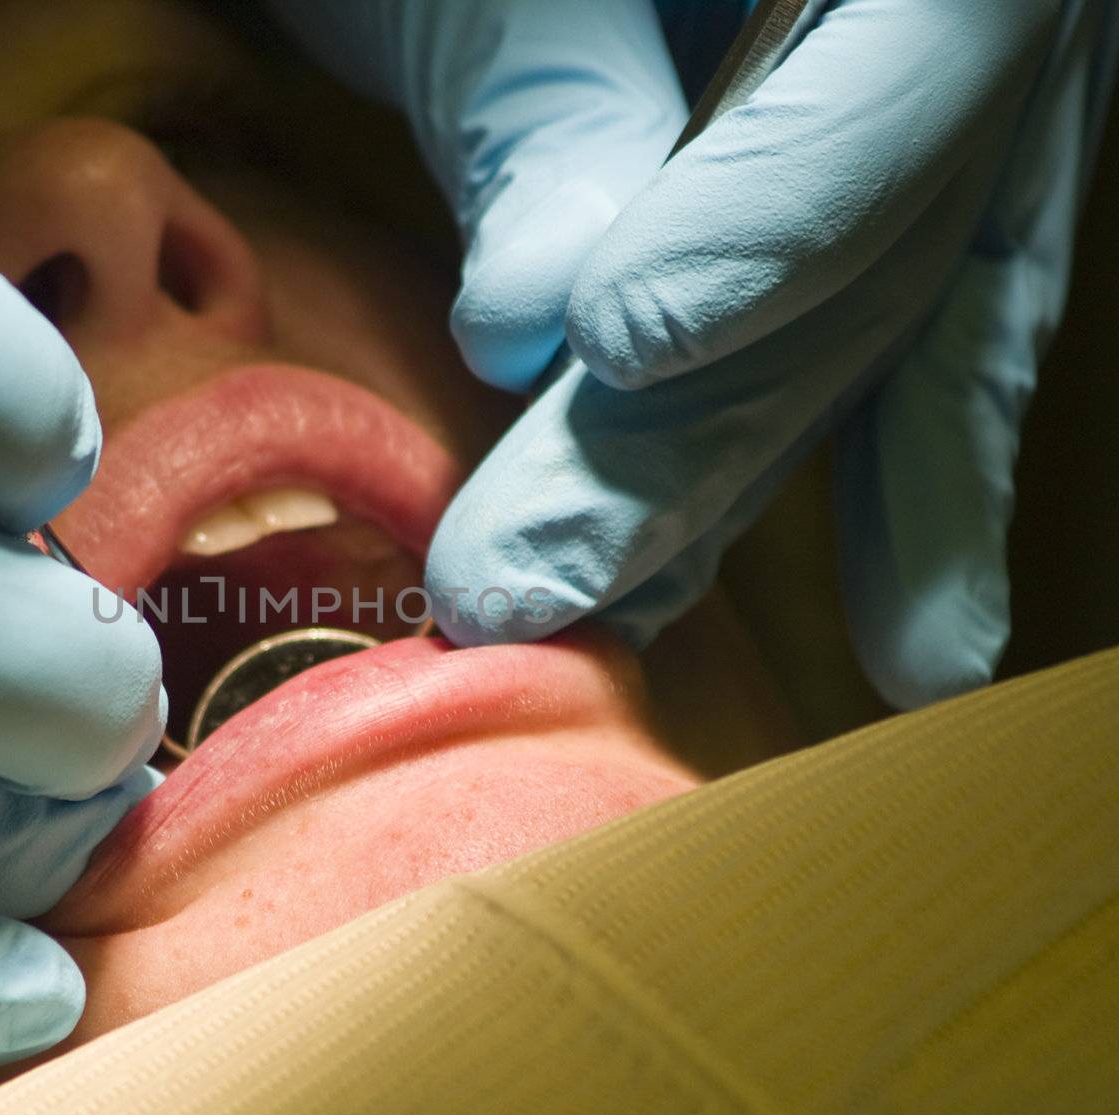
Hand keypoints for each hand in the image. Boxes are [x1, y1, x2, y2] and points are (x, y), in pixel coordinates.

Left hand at [276, 0, 1118, 706]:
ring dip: (745, 501)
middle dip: (684, 442)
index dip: (775, 225)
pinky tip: (918, 648)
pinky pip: (923, 365)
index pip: (912, 76)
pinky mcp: (916, 219)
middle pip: (871, 264)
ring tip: (636, 633)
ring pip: (886, 347)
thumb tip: (537, 319)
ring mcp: (966, 136)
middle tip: (530, 578)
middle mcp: (989, 44)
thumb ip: (551, 109)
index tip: (620, 343)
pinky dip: (889, 498)